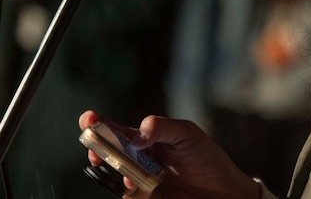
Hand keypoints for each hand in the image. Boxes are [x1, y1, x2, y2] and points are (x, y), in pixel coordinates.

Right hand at [79, 110, 260, 198]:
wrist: (223, 190)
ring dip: (116, 172)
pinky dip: (129, 189)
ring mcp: (141, 178)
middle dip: (97, 148)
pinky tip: (136, 185)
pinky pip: (129, 195)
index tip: (88, 120)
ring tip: (129, 174)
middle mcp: (139, 157)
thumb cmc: (207, 157)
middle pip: (109, 151)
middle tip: (96, 150)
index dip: (99, 124)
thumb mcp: (187, 134)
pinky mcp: (146, 198)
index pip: (118, 129)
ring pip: (116, 174)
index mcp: (147, 137)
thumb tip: (136, 134)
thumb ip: (161, 128)